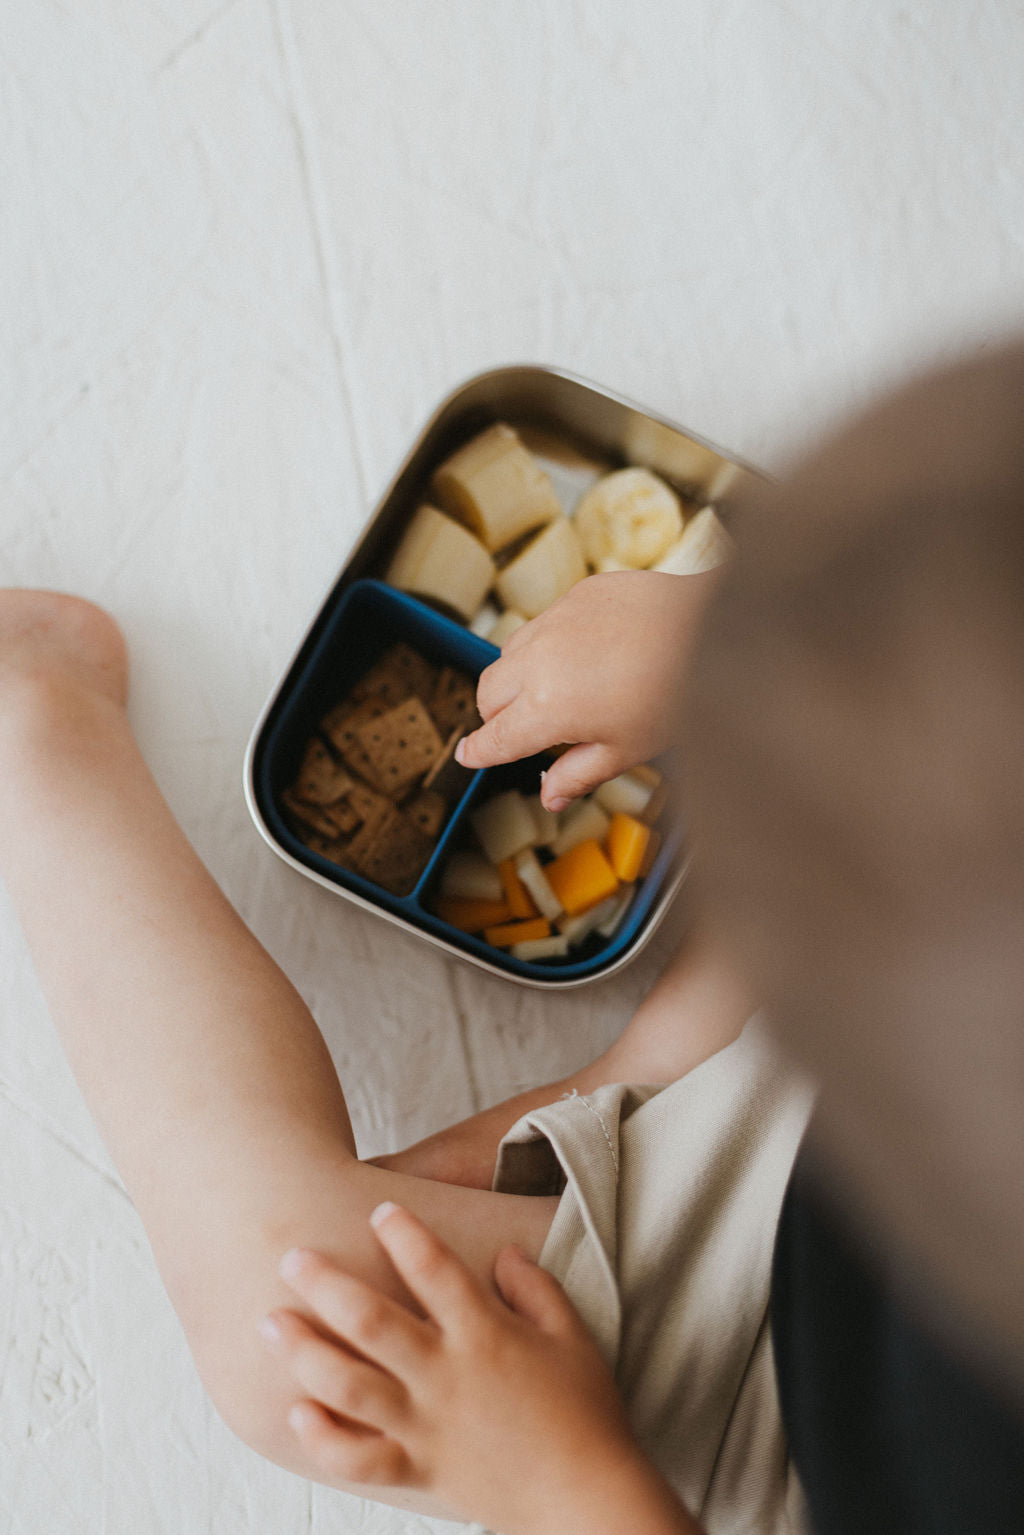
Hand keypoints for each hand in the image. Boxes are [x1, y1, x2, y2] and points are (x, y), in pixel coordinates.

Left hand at [259, 1203, 678, 1534]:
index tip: (379, 1209)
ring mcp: (426, 1426)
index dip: (406, 1235)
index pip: (435, 1270)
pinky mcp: (419, 1469)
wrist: (585, 1501)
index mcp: (485, 1336)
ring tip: (271, 1322)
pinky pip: (360, 1458)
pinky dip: (324, 1438)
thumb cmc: (585, 1414)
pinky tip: (298, 1411)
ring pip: (350, 1386)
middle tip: (291, 1255)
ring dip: (305, 1352)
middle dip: (326, 1284)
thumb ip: (536, 1287)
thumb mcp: (573, 1337)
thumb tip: (504, 1253)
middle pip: (372, 1322)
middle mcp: (446, 1377)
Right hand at [456, 570, 720, 810]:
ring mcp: (556, 621)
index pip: (495, 737)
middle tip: (522, 731)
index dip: (478, 751)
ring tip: (555, 691)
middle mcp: (539, 661)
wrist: (714, 627)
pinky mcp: (578, 594)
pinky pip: (544, 622)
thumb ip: (579, 774)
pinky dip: (548, 644)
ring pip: (511, 652)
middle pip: (490, 692)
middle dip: (497, 715)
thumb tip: (549, 797)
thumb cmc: (677, 693)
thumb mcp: (627, 749)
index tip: (467, 754)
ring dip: (518, 676)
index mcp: (547, 709)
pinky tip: (585, 655)